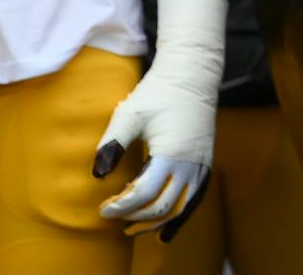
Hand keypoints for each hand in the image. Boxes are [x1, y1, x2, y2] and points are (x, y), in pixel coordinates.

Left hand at [95, 0, 224, 240]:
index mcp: (171, 152)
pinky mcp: (206, 161)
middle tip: (112, 216)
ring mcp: (201, 163)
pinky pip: (195, 197)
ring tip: (134, 229)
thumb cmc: (158, 91)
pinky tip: (167, 229)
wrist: (193, 74)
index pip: (144, 193)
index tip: (103, 207)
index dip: (121, 206)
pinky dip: (181, 216)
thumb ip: (112, 143)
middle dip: (135, 217)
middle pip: (162, 205)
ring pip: (182, 207)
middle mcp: (190, 162)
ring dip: (157, 222)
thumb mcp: (129, 114)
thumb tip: (97, 175)